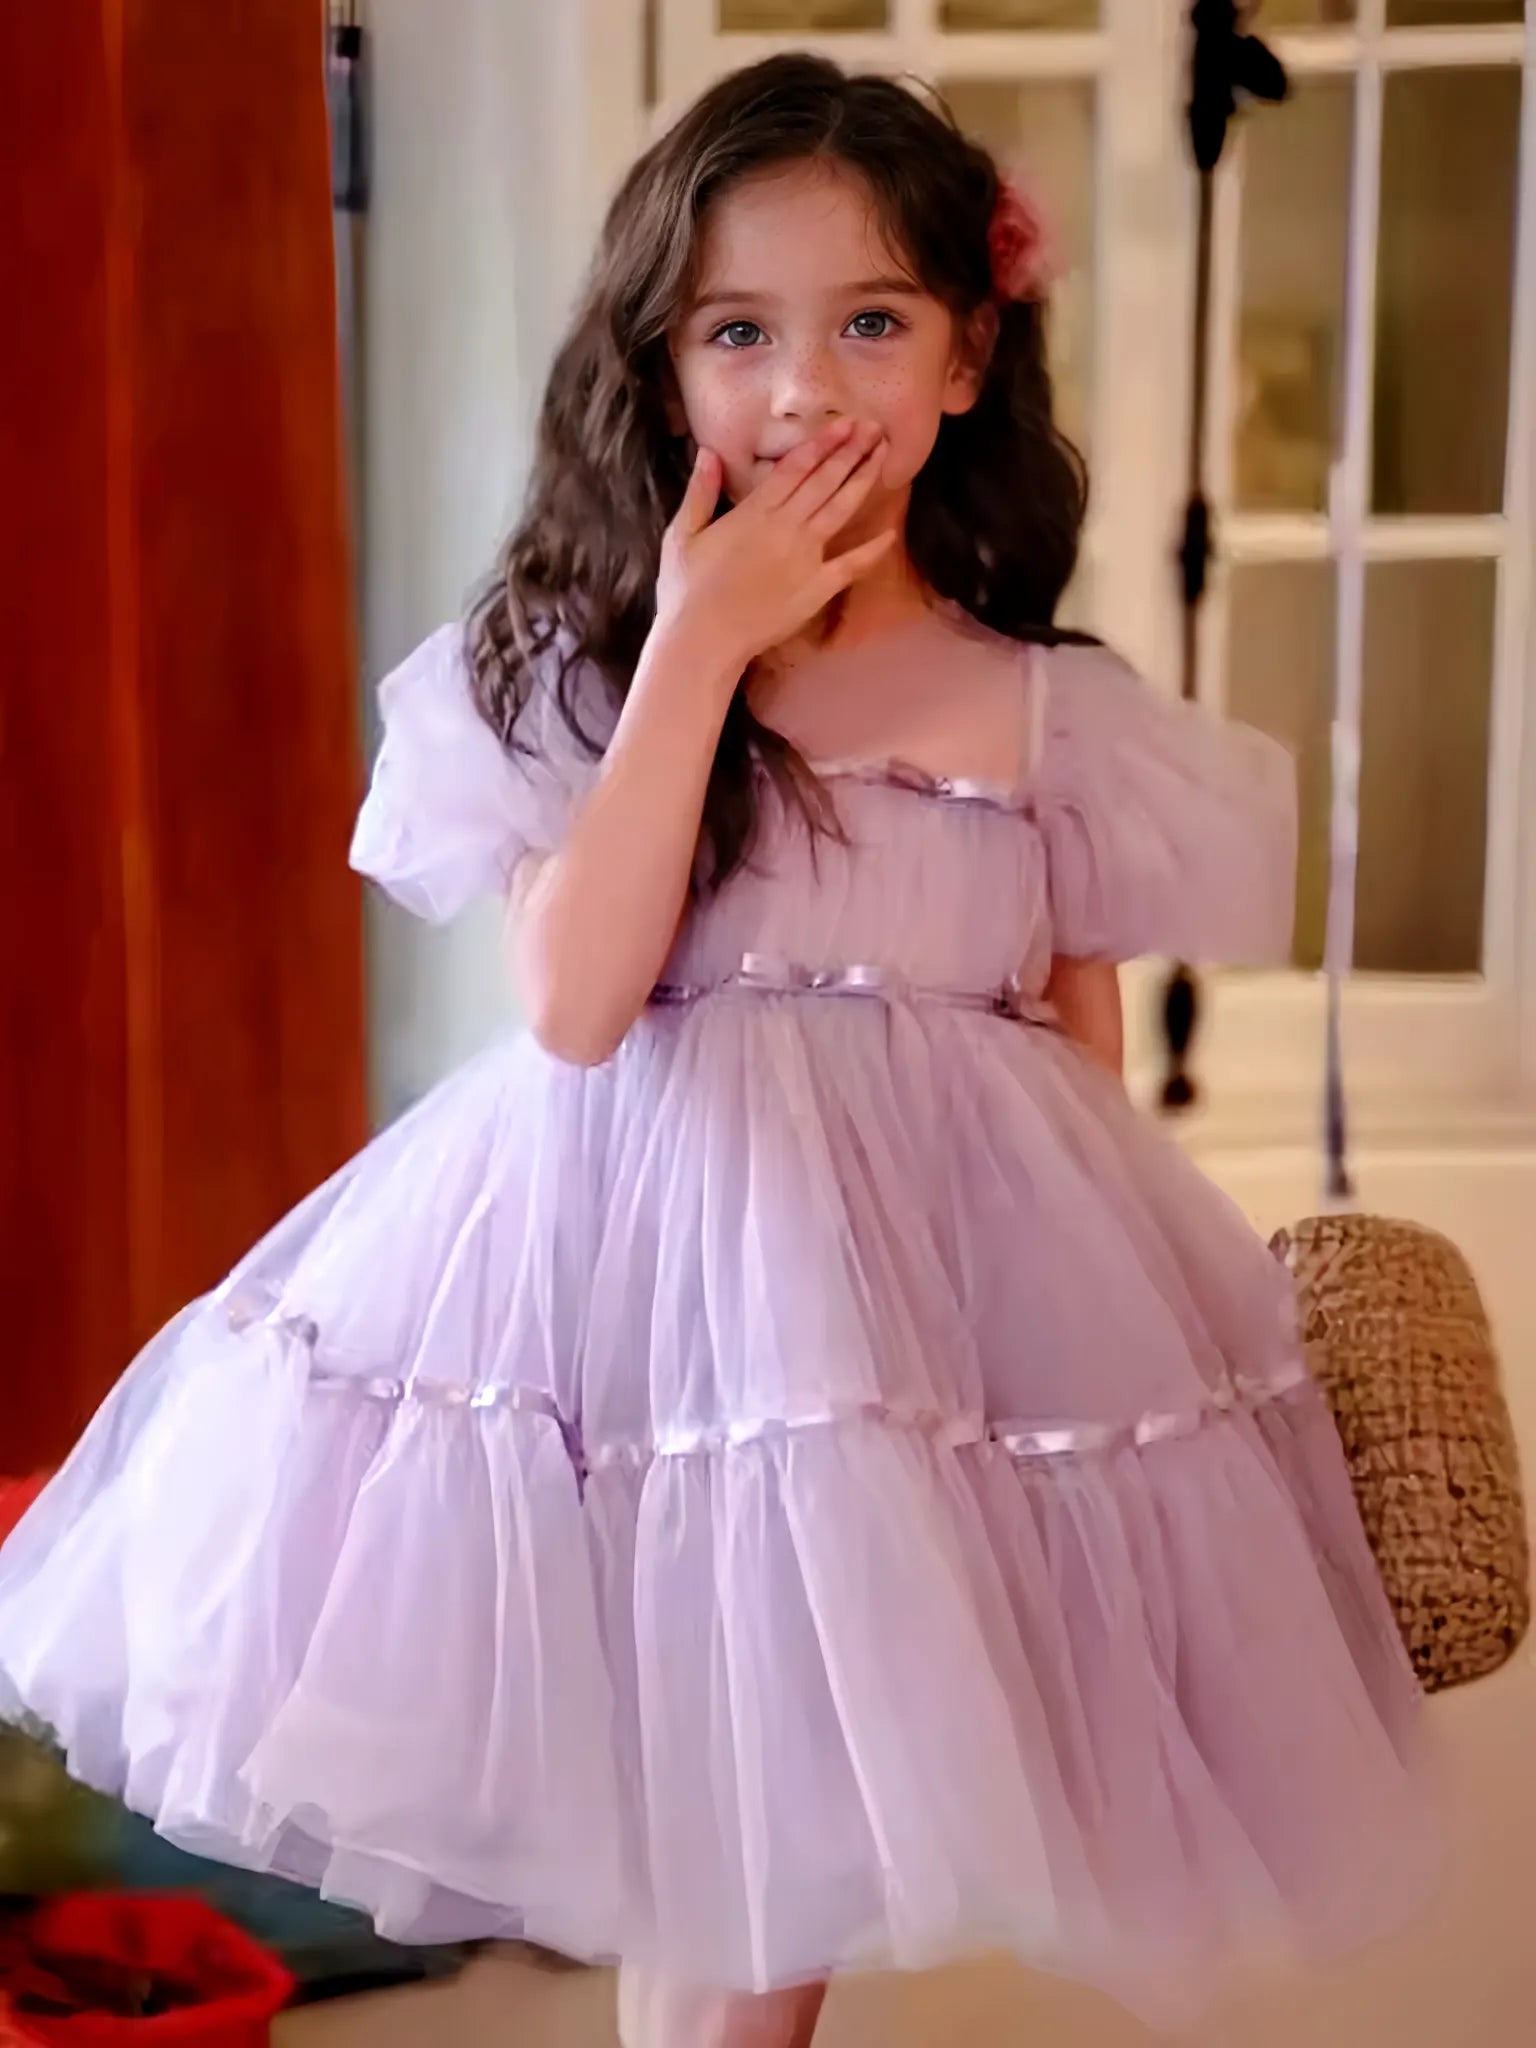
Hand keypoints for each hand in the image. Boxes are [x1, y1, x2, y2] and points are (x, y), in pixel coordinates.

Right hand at [654, 421, 896, 673]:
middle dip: (851, 451)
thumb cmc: (686, 589)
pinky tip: (890, 532)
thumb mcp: (682, 533)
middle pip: (826, 480)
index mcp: (755, 511)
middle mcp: (787, 527)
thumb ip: (700, 491)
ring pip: (841, 509)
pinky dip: (873, 549)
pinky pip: (852, 564)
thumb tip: (708, 452)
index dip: (823, 443)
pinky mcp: (817, 588)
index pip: (797, 467)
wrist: (704, 639)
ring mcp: (807, 557)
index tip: (844, 424)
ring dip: (863, 480)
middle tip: (874, 428)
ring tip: (883, 455)